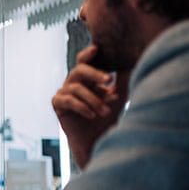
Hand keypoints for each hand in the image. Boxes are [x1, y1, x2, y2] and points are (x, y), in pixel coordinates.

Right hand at [51, 45, 129, 169]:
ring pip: (76, 88)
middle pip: (79, 69)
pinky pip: (68, 100)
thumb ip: (122, 79)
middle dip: (94, 73)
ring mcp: (64, 92)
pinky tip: (92, 115)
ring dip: (93, 100)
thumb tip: (131, 60)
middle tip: (110, 79)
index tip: (97, 49)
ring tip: (105, 112)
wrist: (97, 140)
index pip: (84, 61)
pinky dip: (82, 107)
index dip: (88, 54)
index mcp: (87, 78)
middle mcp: (74, 82)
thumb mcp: (119, 96)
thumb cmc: (107, 117)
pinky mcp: (57, 105)